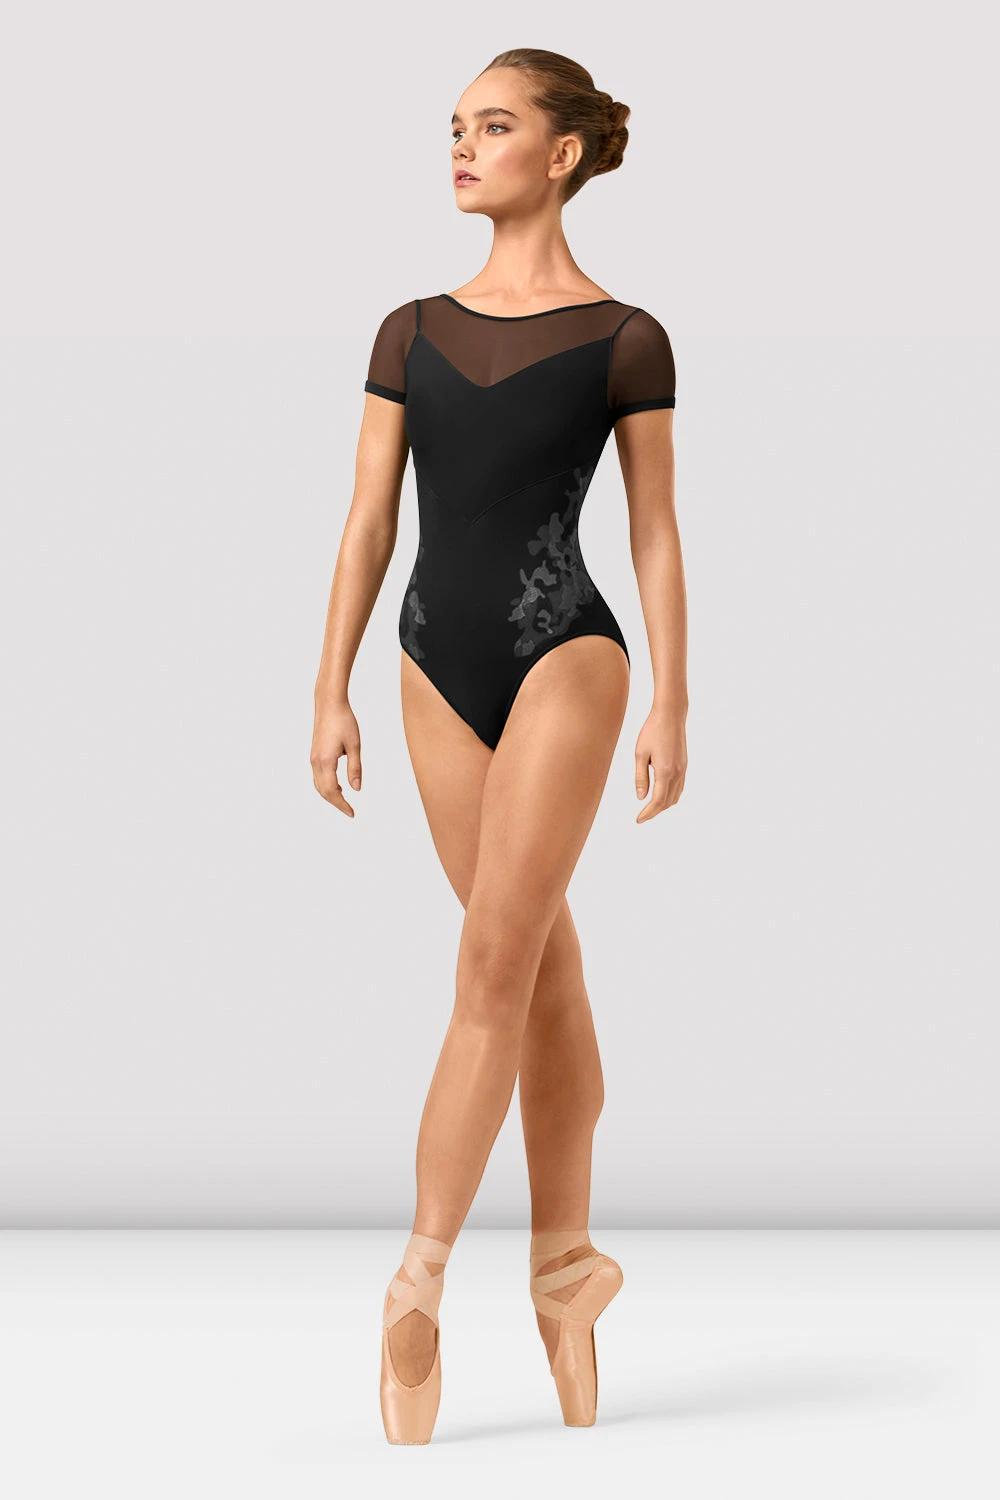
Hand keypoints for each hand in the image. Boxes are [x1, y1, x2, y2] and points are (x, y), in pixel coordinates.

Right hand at [311, 698, 362, 817]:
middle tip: (349, 811)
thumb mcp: (354, 745)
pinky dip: (326, 785)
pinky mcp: (314, 753)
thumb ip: (355, 768)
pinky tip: (338, 785)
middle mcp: (316, 762)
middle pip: (323, 791)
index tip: (352, 813)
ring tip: (344, 801)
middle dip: (336, 803)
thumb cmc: (343, 721)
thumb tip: (356, 789)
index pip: (333, 791)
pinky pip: (318, 776)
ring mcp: (313, 758)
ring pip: (318, 785)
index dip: (342, 804)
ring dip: (330, 795)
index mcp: (326, 761)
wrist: (329, 703)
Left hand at [634, 705, 686, 822]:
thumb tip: (641, 798)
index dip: (648, 813)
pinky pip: (680, 788)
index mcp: (665, 772)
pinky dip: (670, 796)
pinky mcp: (684, 765)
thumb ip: (640, 777)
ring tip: (650, 808)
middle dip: (654, 812)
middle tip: (641, 816)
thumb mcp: (640, 754)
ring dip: (663, 805)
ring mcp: (683, 770)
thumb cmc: (652, 731)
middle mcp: (677, 773)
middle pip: (667, 802)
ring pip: (675, 796)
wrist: (671, 715)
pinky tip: (661, 795)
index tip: (638, 820)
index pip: (657, 801)